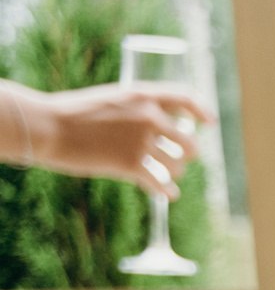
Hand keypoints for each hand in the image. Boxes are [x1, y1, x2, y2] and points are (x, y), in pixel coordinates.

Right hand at [13, 83, 209, 197]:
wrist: (48, 126)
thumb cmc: (72, 113)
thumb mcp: (109, 100)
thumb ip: (136, 110)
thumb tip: (158, 126)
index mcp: (142, 95)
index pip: (184, 98)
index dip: (201, 111)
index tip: (209, 123)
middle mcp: (149, 117)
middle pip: (189, 142)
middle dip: (187, 154)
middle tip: (179, 159)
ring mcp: (142, 141)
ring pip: (176, 166)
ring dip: (173, 173)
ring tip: (164, 175)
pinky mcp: (132, 165)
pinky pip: (161, 184)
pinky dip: (166, 191)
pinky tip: (167, 194)